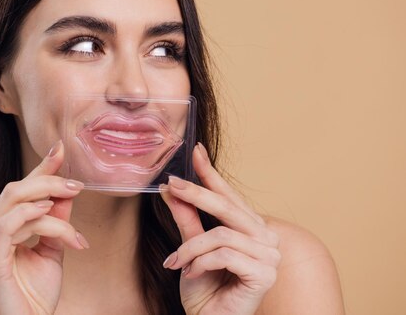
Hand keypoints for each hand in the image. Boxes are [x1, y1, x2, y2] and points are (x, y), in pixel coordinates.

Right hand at [0, 140, 88, 314]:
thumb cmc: (36, 294)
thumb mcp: (53, 248)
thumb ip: (56, 219)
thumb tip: (67, 190)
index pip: (17, 191)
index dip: (39, 169)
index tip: (61, 150)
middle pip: (13, 190)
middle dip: (48, 182)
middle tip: (77, 185)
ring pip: (13, 204)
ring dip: (49, 204)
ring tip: (72, 215)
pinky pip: (6, 227)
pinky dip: (30, 215)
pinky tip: (48, 213)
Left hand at [161, 143, 280, 314]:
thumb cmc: (205, 289)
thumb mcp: (190, 247)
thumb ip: (186, 218)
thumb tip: (172, 189)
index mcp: (251, 229)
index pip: (230, 196)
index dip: (211, 174)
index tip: (195, 151)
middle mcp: (266, 238)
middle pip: (227, 208)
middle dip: (195, 195)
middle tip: (171, 186)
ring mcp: (270, 255)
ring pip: (220, 234)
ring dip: (191, 248)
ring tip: (177, 262)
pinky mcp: (265, 273)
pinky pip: (224, 254)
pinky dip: (201, 262)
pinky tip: (191, 273)